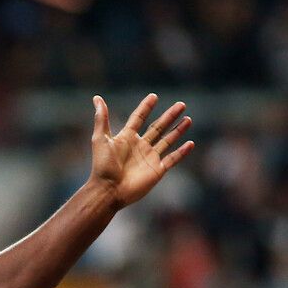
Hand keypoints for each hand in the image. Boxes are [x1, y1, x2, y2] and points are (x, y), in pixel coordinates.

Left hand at [90, 93, 194, 207]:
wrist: (108, 190)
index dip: (146, 108)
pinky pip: (172, 159)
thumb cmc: (102, 165)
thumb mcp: (100, 138)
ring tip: (188, 119)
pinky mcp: (157, 170)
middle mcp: (140, 146)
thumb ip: (101, 118)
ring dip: (178, 130)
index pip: (138, 118)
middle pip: (157, 127)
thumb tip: (97, 98)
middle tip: (181, 105)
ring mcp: (149, 158)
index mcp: (126, 138)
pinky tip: (191, 143)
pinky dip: (182, 152)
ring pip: (167, 141)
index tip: (154, 97)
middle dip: (169, 116)